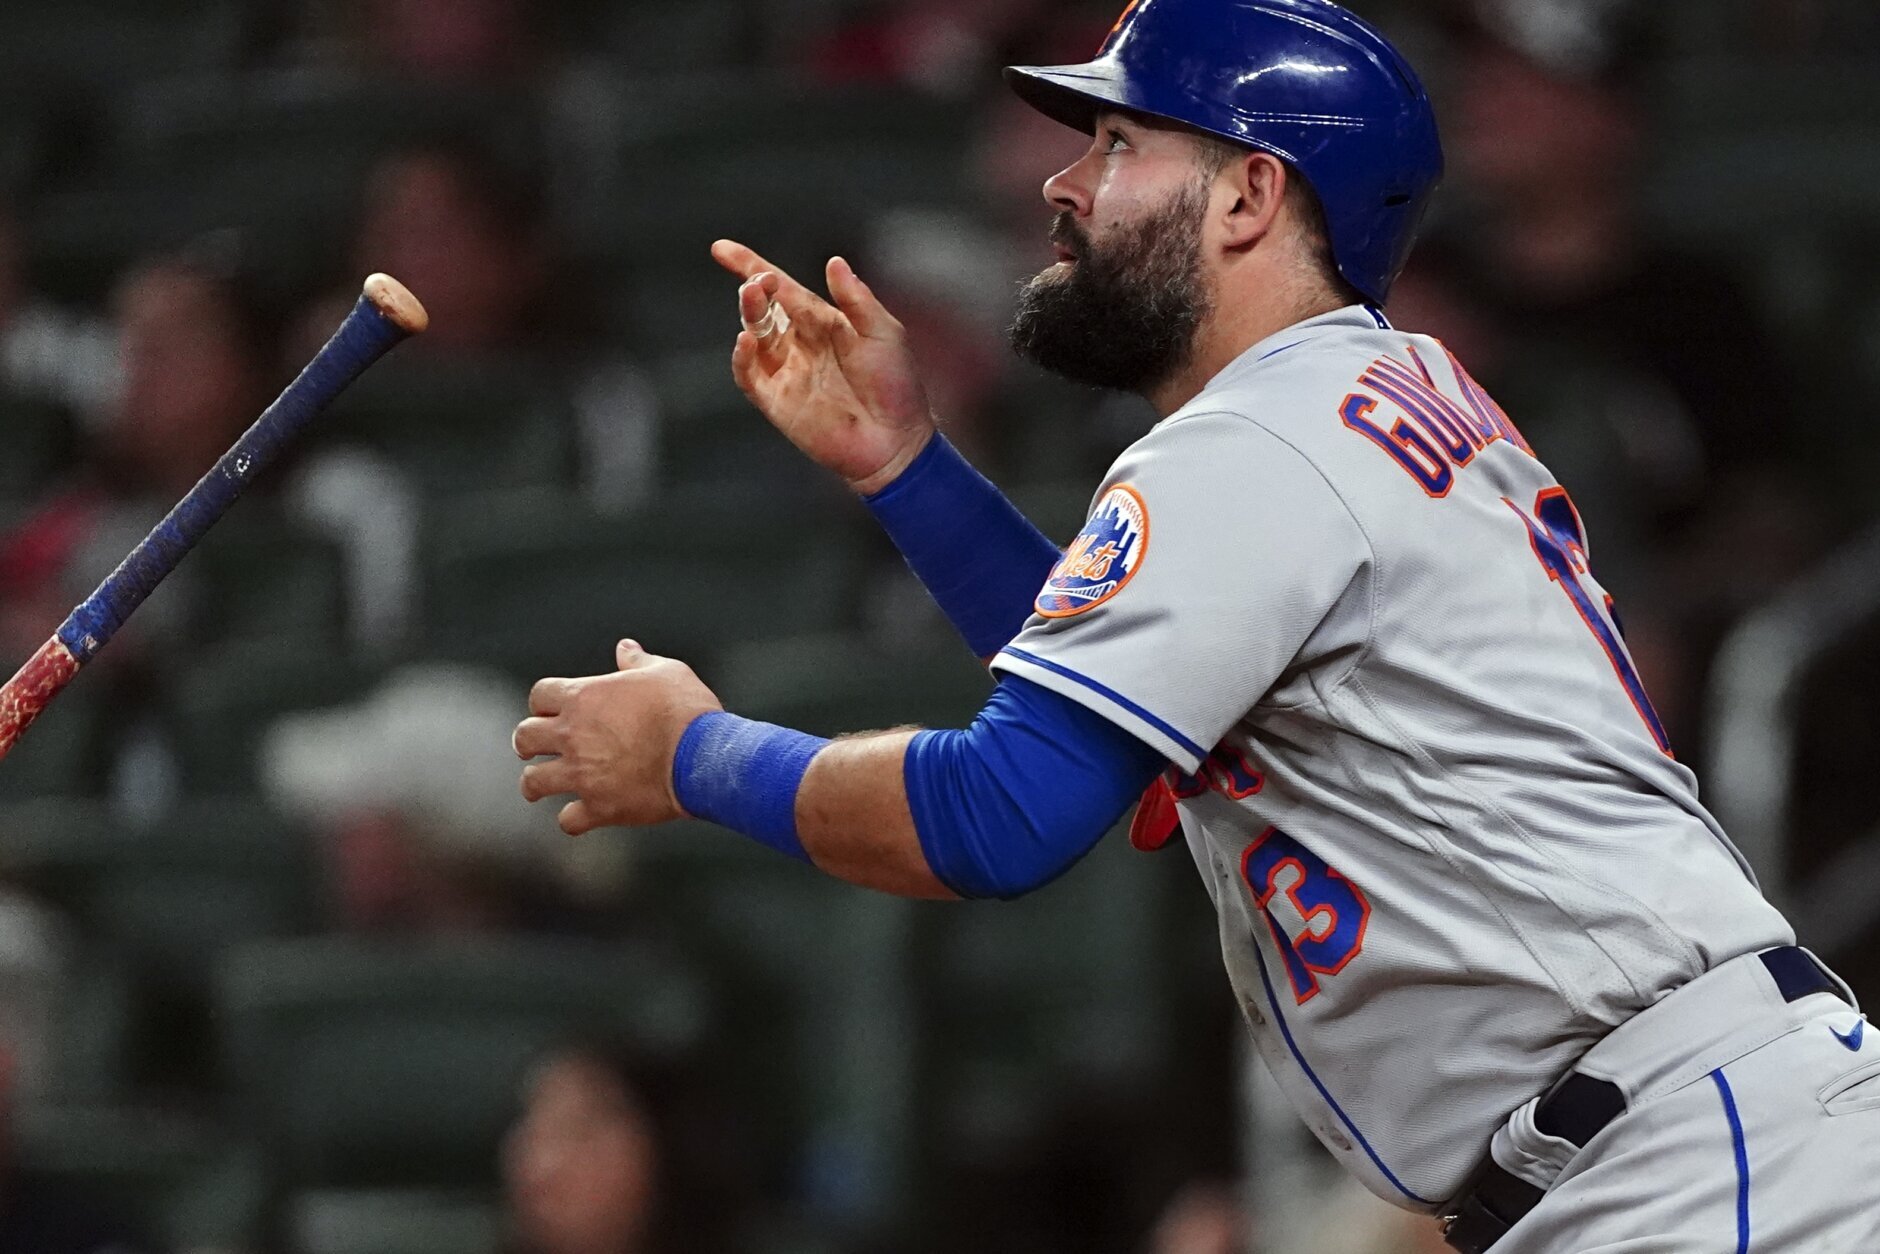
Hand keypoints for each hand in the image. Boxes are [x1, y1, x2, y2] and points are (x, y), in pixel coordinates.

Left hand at [514, 641, 721, 834]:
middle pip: (524, 737)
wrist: (703, 756)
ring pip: (534, 782)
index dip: (542, 702)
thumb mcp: (666, 671)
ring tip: (540, 786)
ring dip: (535, 783)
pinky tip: (580, 815)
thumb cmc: (686, 709)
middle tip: (534, 748)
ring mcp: (583, 774)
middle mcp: (573, 736)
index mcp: (584, 698)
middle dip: (527, 743)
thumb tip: (625, 648)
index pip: (539, 695)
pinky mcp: (600, 807)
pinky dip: (572, 819)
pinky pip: (568, 820)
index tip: (549, 710)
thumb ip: (638, 661)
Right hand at [711, 239, 933, 494]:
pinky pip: (750, 376)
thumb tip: (834, 262)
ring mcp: (786, 372)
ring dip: (749, 313)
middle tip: (757, 280)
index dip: (752, 266)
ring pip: (754, 335)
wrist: (896, 440)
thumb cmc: (896, 386)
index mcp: (824, 322)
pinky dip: (742, 358)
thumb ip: (857, 300)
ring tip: (752, 294)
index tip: (722, 249)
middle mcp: (800, 344)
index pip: (782, 288)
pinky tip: (746, 339)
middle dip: (754, 289)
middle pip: (763, 308)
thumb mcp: (883, 334)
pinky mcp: (778, 402)